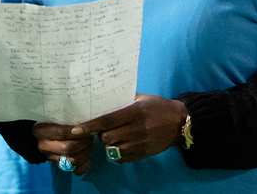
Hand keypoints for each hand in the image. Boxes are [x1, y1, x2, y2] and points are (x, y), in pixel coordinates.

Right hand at [33, 121, 94, 174]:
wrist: (46, 132)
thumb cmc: (55, 121)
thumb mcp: (58, 116)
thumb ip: (68, 119)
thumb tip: (84, 125)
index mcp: (40, 131)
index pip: (62, 133)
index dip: (78, 131)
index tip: (87, 128)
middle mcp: (43, 146)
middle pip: (67, 148)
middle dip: (83, 142)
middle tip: (90, 136)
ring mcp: (51, 157)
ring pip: (73, 160)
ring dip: (86, 152)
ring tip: (89, 143)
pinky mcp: (60, 166)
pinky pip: (77, 170)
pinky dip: (86, 164)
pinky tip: (88, 154)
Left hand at [69, 93, 186, 163]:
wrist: (180, 122)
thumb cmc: (157, 107)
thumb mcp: (140, 98)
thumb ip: (121, 99)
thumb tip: (98, 97)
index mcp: (135, 112)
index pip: (107, 120)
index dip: (90, 126)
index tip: (76, 129)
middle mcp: (138, 129)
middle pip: (108, 137)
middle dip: (100, 134)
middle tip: (102, 129)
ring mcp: (142, 143)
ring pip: (114, 149)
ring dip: (108, 144)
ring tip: (112, 136)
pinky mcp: (145, 154)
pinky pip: (123, 158)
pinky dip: (116, 153)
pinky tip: (120, 145)